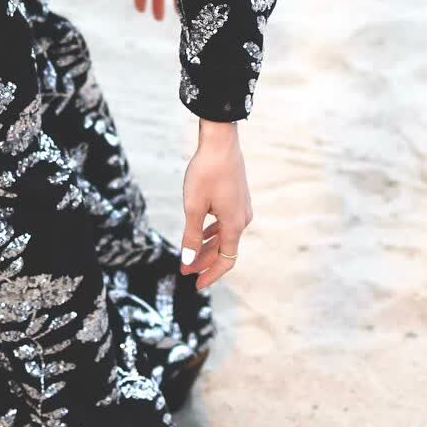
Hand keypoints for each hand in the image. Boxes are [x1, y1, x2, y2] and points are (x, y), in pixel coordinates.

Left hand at [180, 123, 249, 292]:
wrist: (220, 141)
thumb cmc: (206, 172)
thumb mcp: (193, 207)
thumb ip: (191, 237)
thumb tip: (189, 262)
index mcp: (234, 224)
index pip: (226, 260)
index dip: (211, 274)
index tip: (195, 284)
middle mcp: (242, 218)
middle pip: (225, 249)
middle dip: (204, 262)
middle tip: (184, 270)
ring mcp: (242, 206)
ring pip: (225, 235)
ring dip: (207, 247)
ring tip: (189, 254)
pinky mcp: (238, 196)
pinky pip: (226, 222)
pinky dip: (213, 232)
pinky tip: (201, 231)